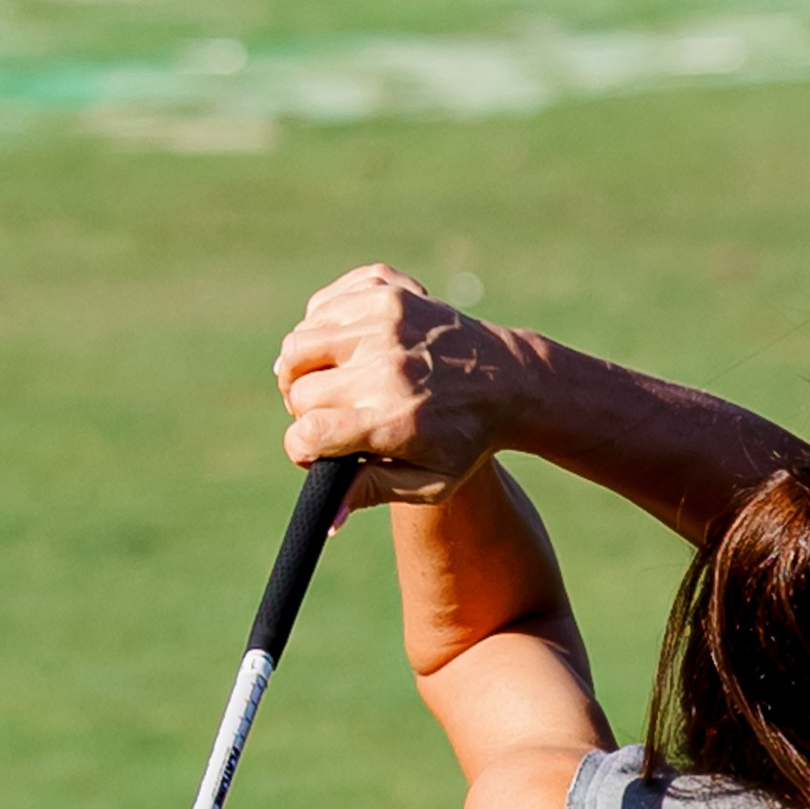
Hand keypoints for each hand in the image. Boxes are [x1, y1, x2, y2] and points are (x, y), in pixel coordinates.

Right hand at [274, 265, 525, 501]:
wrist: (510, 380)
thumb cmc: (466, 438)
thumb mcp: (430, 481)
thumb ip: (373, 491)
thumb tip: (325, 518)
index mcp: (394, 418)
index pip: (308, 431)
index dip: (301, 446)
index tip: (314, 448)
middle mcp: (386, 366)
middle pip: (299, 389)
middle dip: (304, 409)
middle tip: (329, 415)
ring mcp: (385, 321)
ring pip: (299, 343)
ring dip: (303, 367)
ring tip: (329, 381)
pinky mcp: (387, 290)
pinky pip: (321, 304)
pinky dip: (320, 324)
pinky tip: (341, 346)